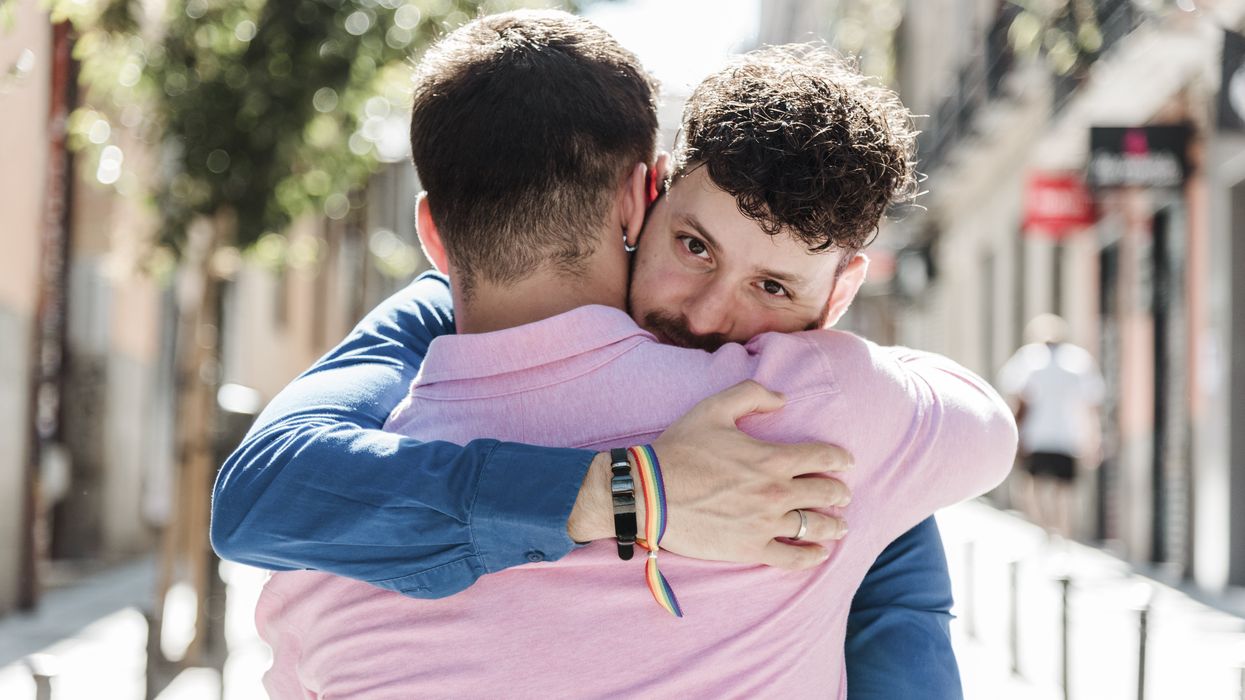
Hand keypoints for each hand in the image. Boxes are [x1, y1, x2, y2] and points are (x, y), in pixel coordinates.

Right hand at [653, 380, 851, 568]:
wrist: (649, 493)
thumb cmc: (681, 449)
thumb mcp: (714, 408)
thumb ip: (752, 395)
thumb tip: (782, 399)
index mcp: (773, 458)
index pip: (823, 457)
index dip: (840, 458)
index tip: (846, 462)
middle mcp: (776, 492)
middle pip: (825, 493)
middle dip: (840, 493)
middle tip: (843, 495)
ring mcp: (765, 524)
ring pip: (815, 527)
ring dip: (833, 525)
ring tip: (839, 525)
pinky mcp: (750, 548)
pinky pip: (792, 558)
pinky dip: (811, 556)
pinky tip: (820, 553)